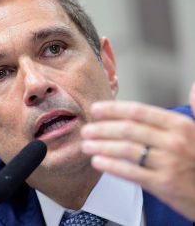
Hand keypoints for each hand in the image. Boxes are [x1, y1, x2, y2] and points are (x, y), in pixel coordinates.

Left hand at [81, 83, 194, 220]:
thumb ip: (192, 108)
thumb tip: (194, 86)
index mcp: (178, 124)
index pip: (138, 111)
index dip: (113, 109)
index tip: (95, 109)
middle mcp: (173, 141)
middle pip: (128, 129)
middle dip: (102, 129)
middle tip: (86, 130)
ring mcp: (168, 163)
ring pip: (126, 149)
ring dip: (101, 146)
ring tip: (86, 145)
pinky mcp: (163, 184)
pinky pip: (131, 172)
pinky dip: (111, 166)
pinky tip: (98, 162)